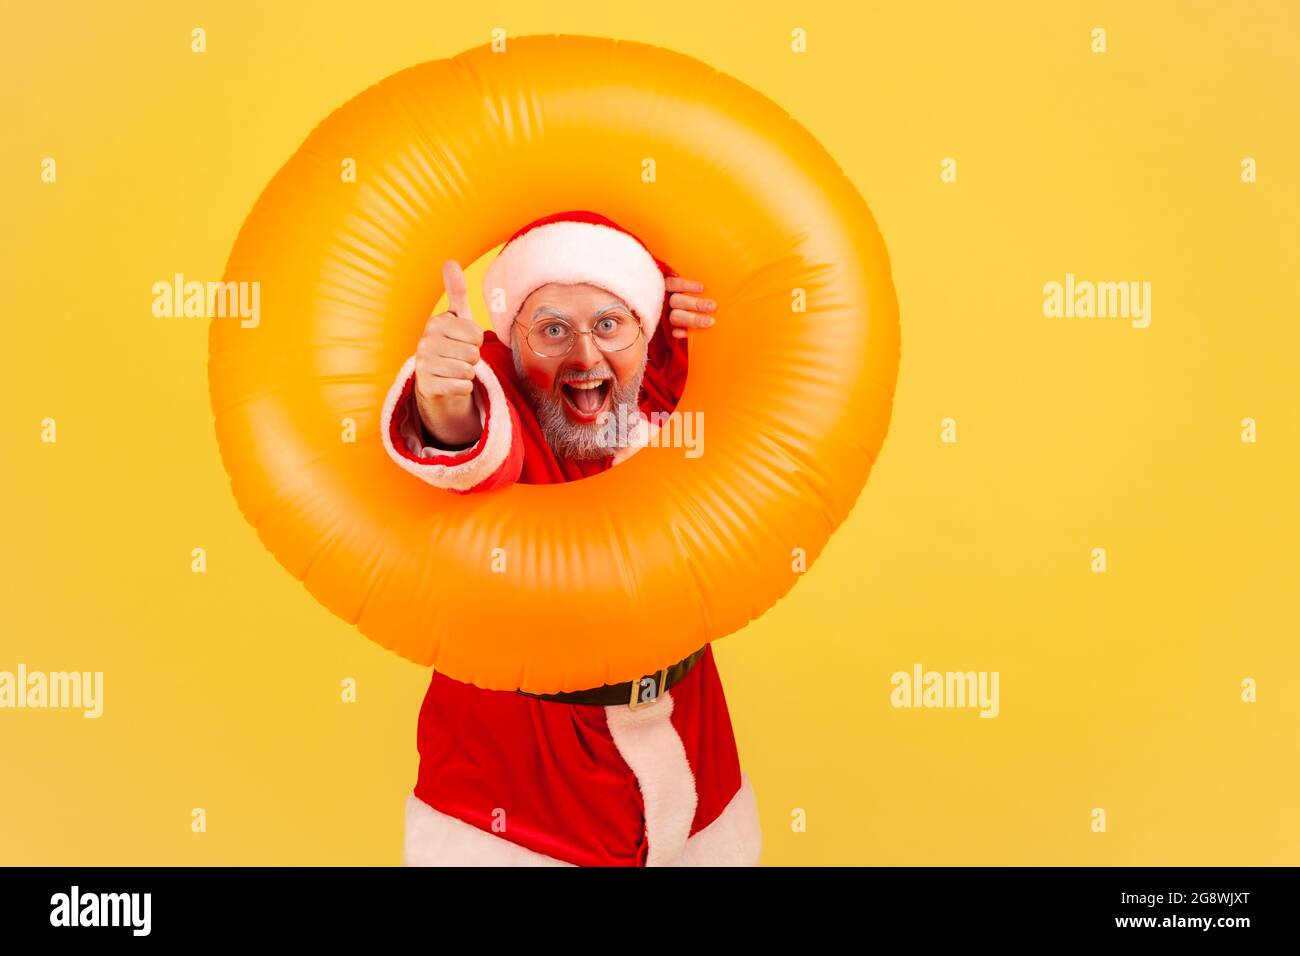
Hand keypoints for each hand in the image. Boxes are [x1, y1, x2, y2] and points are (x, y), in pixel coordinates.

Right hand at [413, 260, 484, 445]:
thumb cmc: (452, 346)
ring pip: (467, 370)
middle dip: (473, 359)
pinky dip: (463, 388)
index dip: (477, 341)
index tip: (464, 342)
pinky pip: (462, 387)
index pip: (476, 333)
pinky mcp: (427, 386)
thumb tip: (450, 261)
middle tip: (460, 359)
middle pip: (473, 353)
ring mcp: (423, 364)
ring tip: (456, 371)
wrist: (436, 383)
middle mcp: (425, 341)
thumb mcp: (457, 319)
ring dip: (468, 374)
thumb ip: (456, 292)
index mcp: (435, 323)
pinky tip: (452, 384)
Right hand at [665, 276, 716, 339]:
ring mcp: (666, 314)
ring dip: (693, 319)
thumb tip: (720, 280)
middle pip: (676, 301)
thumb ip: (699, 285)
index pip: (673, 283)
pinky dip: (679, 332)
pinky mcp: (669, 328)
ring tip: (709, 321)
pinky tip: (687, 333)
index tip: (702, 288)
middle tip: (712, 306)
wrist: (689, 315)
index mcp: (669, 288)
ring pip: (675, 316)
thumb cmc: (696, 295)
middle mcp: (666, 300)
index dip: (686, 285)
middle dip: (696, 304)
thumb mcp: (695, 287)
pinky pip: (672, 331)